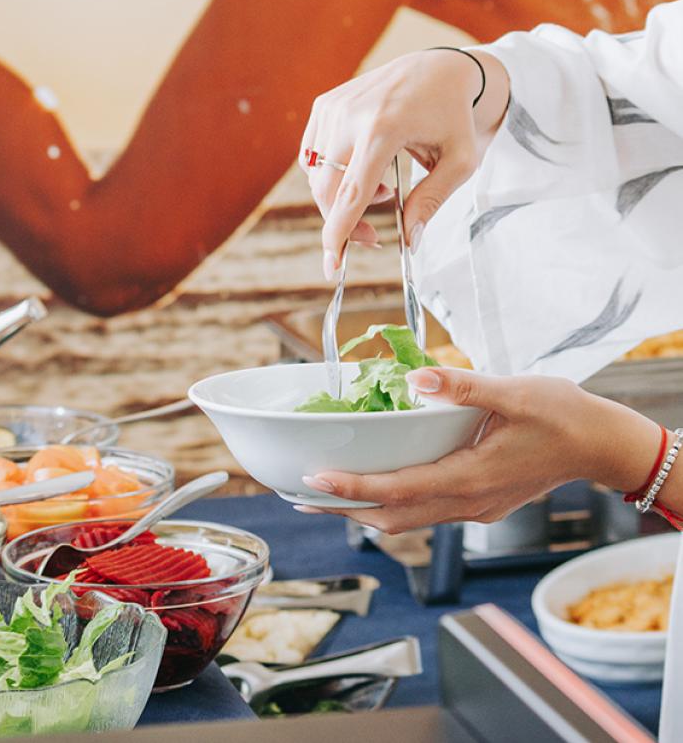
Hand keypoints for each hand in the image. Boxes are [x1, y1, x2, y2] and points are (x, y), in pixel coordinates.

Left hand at [296, 367, 661, 533]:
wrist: (601, 445)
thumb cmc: (563, 416)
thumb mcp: (515, 393)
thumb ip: (463, 387)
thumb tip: (416, 380)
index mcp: (470, 478)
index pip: (398, 489)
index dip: (352, 488)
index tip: (312, 480)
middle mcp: (467, 503)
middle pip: (392, 517)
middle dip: (343, 509)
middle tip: (299, 495)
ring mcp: (473, 509)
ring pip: (407, 520)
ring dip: (364, 512)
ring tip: (325, 498)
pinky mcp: (479, 504)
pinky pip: (425, 513)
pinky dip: (392, 506)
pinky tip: (376, 491)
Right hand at [298, 49, 509, 280]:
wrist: (441, 69)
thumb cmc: (454, 118)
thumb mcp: (459, 162)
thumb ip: (432, 201)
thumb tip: (409, 240)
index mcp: (383, 128)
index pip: (351, 193)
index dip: (339, 234)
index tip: (332, 266)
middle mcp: (350, 115)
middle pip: (326, 190)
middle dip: (344, 222)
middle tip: (373, 236)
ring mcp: (333, 107)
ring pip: (317, 176)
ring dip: (343, 196)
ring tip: (382, 188)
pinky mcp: (325, 105)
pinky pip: (313, 157)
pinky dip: (333, 175)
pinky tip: (363, 169)